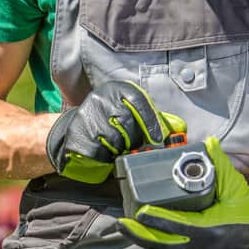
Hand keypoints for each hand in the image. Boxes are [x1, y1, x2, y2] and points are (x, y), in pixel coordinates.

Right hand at [46, 81, 185, 183]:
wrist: (72, 132)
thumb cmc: (106, 124)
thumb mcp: (126, 113)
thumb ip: (148, 119)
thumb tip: (177, 130)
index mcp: (116, 90)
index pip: (140, 105)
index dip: (152, 125)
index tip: (159, 141)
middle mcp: (101, 99)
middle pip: (131, 126)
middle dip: (136, 142)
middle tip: (133, 148)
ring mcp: (88, 117)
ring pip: (117, 141)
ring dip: (120, 151)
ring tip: (115, 149)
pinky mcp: (78, 135)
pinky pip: (101, 153)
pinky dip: (106, 159)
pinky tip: (103, 154)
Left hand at [117, 137, 248, 248]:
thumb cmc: (246, 206)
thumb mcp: (234, 184)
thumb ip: (219, 163)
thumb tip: (208, 142)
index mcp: (210, 228)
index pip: (178, 225)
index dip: (157, 220)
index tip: (139, 213)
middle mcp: (202, 246)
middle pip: (164, 243)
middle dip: (140, 234)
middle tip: (122, 223)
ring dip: (145, 240)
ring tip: (127, 228)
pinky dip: (157, 246)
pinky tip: (143, 237)